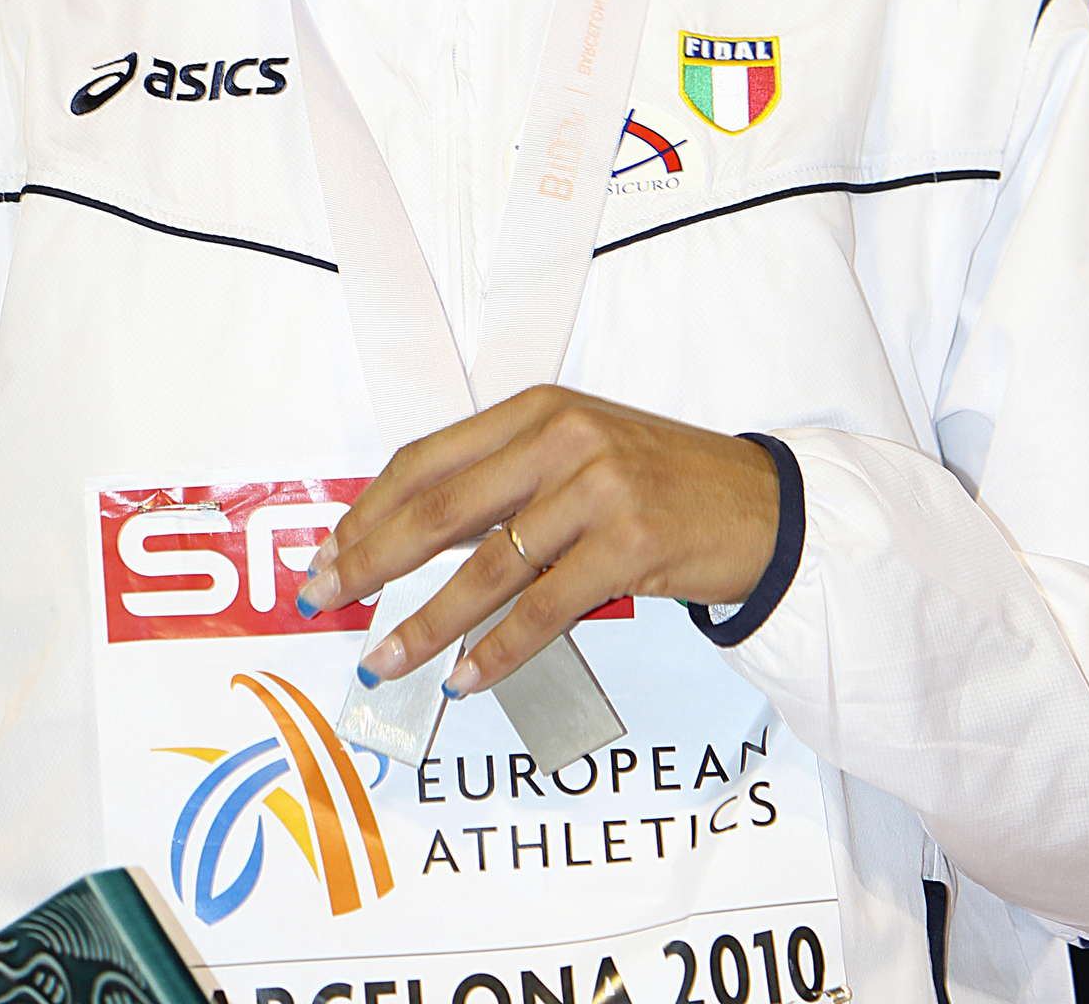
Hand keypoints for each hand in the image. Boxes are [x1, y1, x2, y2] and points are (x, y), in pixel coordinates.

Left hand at [296, 386, 779, 694]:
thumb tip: (408, 537)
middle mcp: (562, 439)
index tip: (329, 552)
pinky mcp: (628, 545)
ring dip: (425, 625)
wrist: (762, 506)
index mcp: (538, 410)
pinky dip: (497, 651)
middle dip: (370, 562)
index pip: (426, 460)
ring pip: (484, 570)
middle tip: (325, 600)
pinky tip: (466, 678)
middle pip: (438, 510)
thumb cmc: (661, 483)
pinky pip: (542, 610)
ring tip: (383, 660)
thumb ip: (504, 482)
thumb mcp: (578, 455)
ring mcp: (596, 490)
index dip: (368, 510)